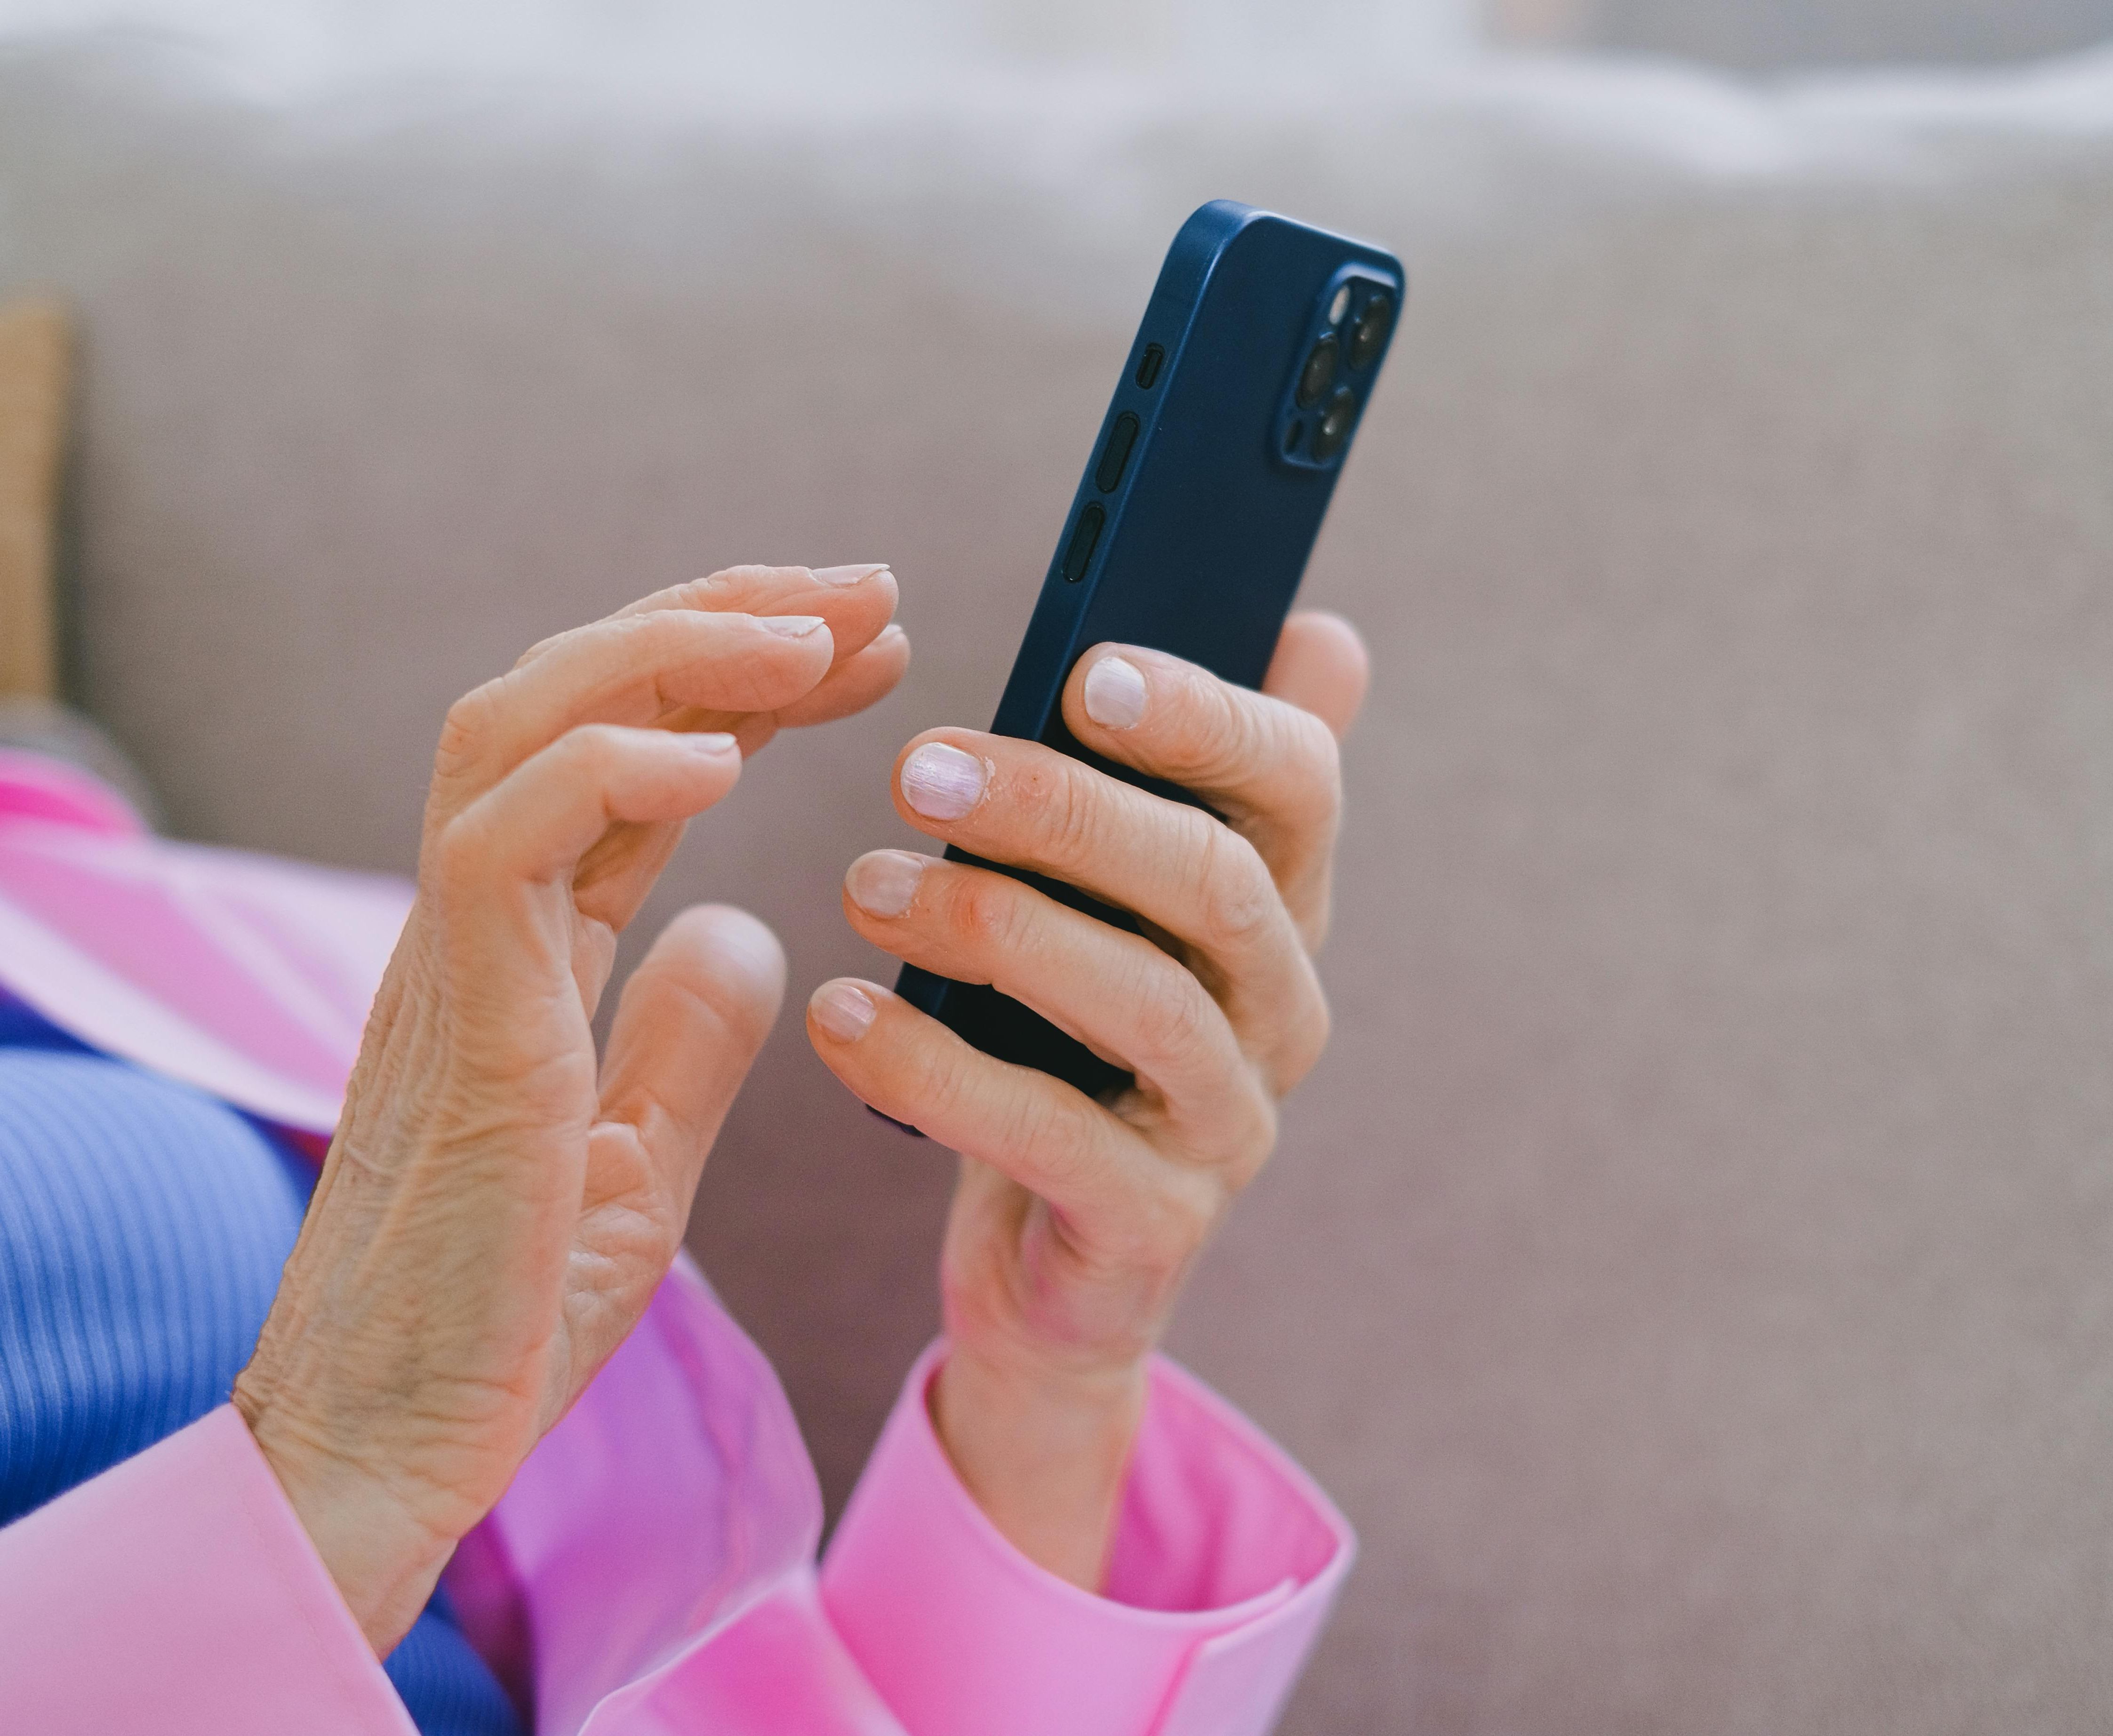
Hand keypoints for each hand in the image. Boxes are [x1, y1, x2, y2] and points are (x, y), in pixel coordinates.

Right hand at [232, 563, 908, 1654]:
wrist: (395, 1447)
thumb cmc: (498, 1312)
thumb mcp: (633, 1161)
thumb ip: (682, 1039)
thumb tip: (754, 930)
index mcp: (528, 951)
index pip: (639, 759)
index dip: (749, 682)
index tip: (872, 647)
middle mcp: (478, 924)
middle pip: (577, 695)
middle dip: (724, 619)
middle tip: (866, 591)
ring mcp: (451, 962)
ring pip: (527, 725)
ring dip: (676, 654)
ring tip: (816, 630)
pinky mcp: (450, 1024)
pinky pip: (504, 844)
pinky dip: (607, 772)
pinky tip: (720, 756)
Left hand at [806, 612, 1368, 1588]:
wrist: (1051, 1270)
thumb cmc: (1073, 1049)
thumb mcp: (1129, 912)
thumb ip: (1195, 780)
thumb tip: (1319, 628)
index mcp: (1281, 909)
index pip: (1298, 785)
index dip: (1209, 717)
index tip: (1087, 670)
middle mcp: (1281, 1013)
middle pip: (1216, 882)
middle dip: (1069, 809)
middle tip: (920, 766)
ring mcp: (1229, 1128)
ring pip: (1144, 1003)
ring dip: (994, 925)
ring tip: (865, 884)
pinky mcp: (1154, 1228)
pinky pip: (1053, 1140)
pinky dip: (939, 1074)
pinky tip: (840, 1023)